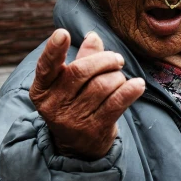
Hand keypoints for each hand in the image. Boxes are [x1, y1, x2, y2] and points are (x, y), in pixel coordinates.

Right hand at [29, 29, 145, 160]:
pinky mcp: (94, 129)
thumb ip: (83, 58)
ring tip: (119, 78)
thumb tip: (93, 37)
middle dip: (104, 60)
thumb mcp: (70, 83)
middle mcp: (53, 105)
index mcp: (42, 89)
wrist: (78, 147)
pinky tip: (138, 85)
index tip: (63, 33)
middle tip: (117, 59)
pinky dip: (130, 91)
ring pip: (102, 85)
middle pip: (81, 71)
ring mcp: (73, 119)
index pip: (46, 66)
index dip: (54, 49)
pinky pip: (116, 103)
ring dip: (117, 76)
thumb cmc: (74, 103)